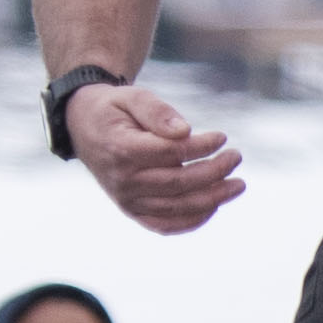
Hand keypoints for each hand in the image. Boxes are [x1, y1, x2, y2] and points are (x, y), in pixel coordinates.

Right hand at [72, 78, 243, 231]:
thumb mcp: (131, 97)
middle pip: (179, 183)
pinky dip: (192, 221)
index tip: (222, 137)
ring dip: (213, 199)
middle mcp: (124, 181)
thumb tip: (185, 131)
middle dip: (215, 172)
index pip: (172, 153)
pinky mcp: (132, 211)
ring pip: (177, 207)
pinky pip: (165, 225)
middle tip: (236, 157)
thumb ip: (157, 111)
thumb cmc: (114, 110)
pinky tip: (214, 206)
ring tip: (237, 185)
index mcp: (122, 150)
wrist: (84, 128)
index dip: (202, 147)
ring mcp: (127, 200)